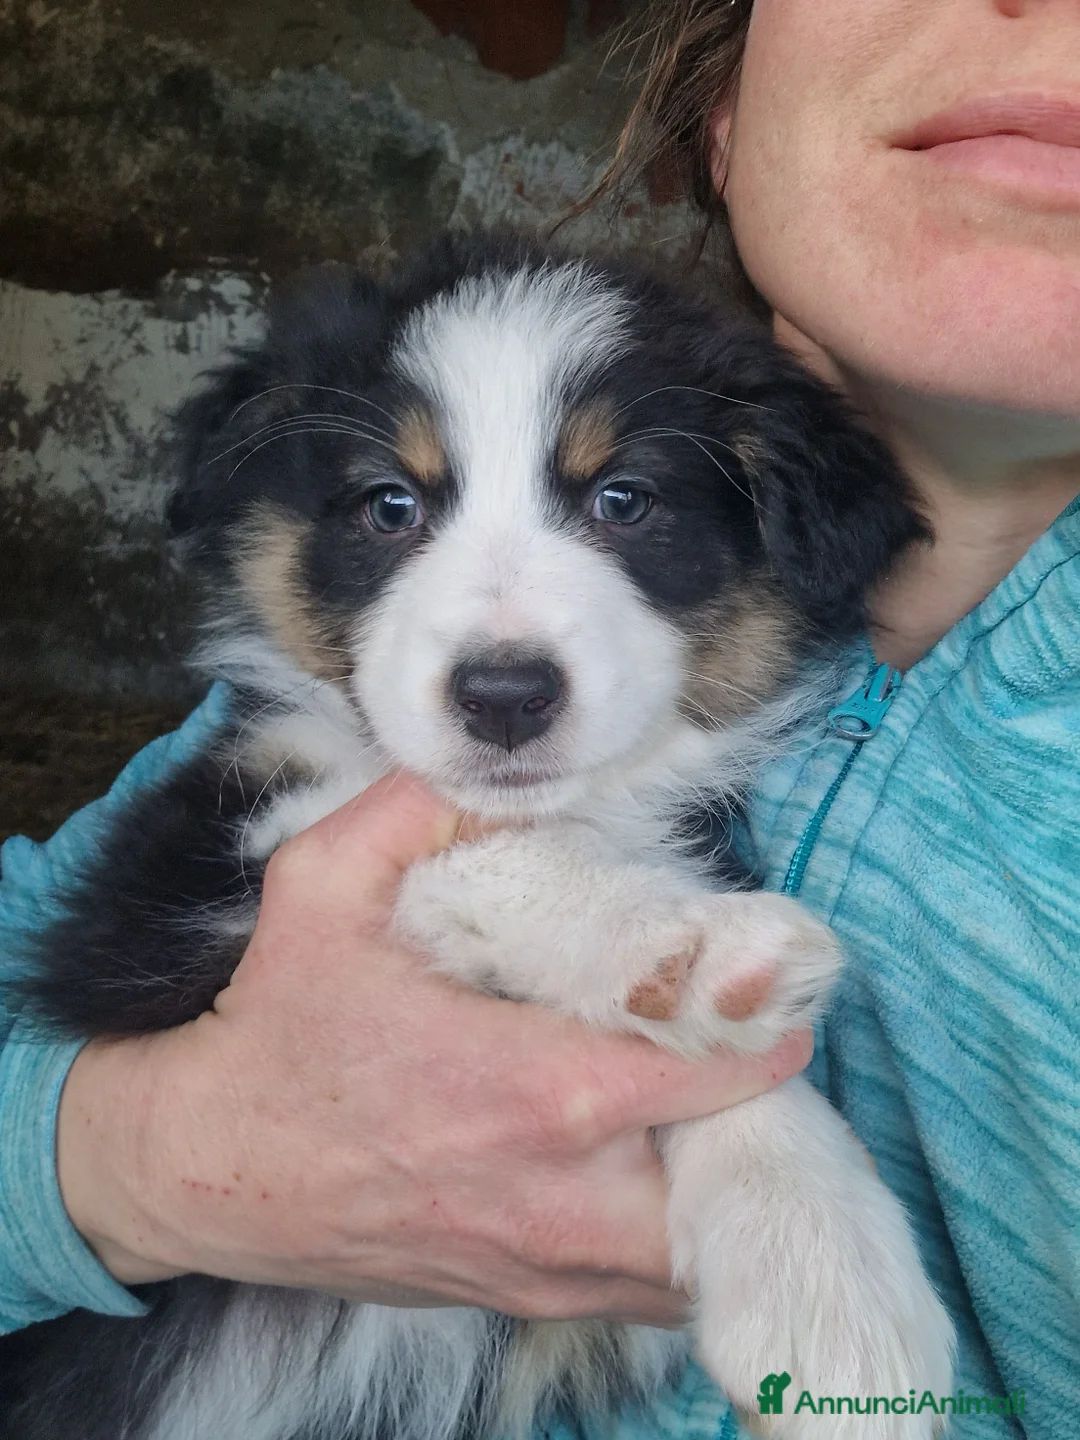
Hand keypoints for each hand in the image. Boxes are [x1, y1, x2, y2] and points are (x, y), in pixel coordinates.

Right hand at [57, 774, 811, 1324]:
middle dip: (752, 1118)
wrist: (202, 1169)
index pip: (712, 1075)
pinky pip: (641, 1296)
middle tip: (730, 1053)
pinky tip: (640, 1177)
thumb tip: (493, 767)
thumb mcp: (319, 886)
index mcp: (533, 1087)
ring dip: (718, 1188)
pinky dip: (667, 1243)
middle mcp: (559, 1196)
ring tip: (698, 1115)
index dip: (758, 1030)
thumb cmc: (273, 1029)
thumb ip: (413, 809)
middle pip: (731, 1180)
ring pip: (695, 1256)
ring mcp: (543, 1266)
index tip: (766, 995)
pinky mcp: (520, 1300)